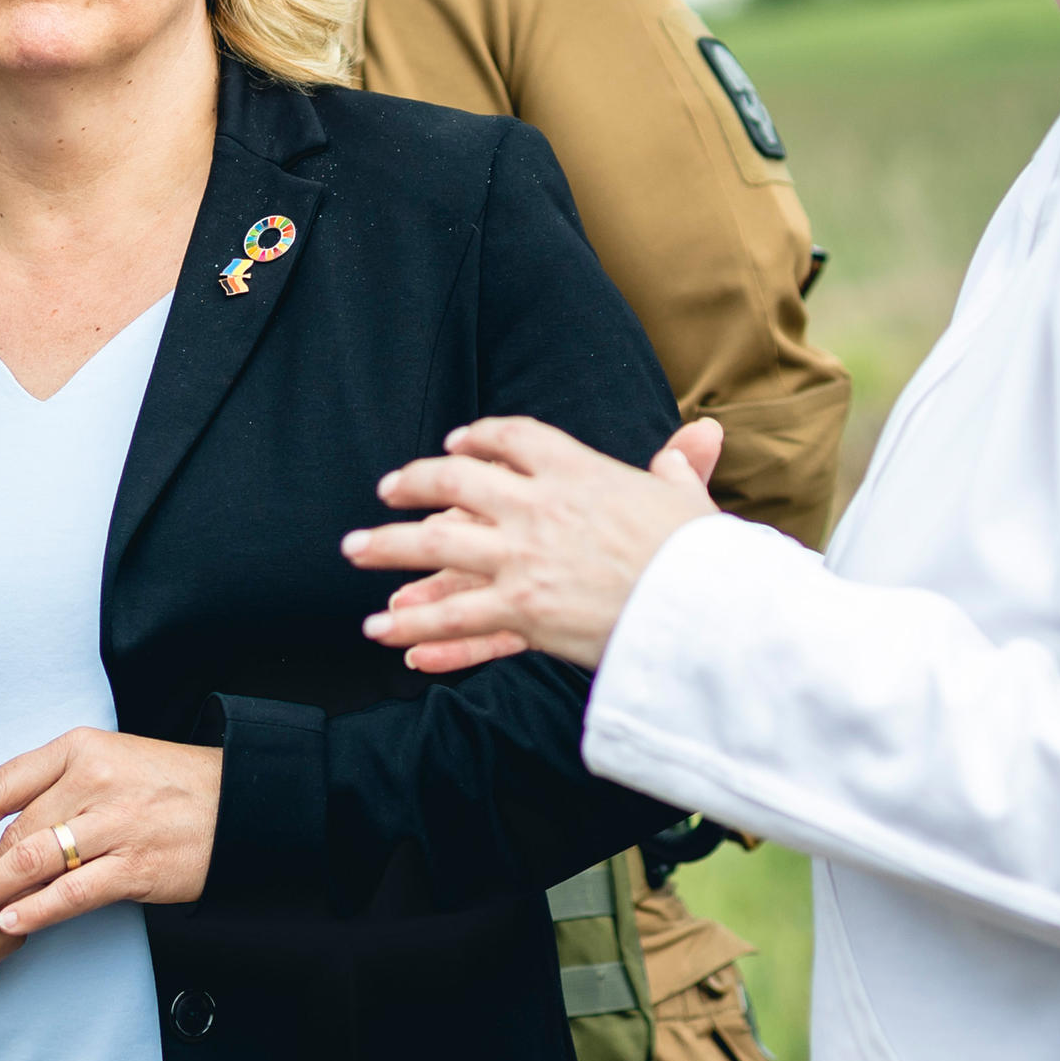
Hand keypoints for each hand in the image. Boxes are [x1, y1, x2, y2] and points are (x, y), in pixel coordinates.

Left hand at [0, 730, 223, 940]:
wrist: (239, 803)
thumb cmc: (164, 785)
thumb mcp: (106, 762)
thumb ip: (54, 788)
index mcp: (77, 749)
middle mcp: (93, 780)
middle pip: (13, 830)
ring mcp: (117, 823)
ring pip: (34, 861)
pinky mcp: (138, 864)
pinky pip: (73, 892)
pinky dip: (37, 910)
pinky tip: (13, 924)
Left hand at [343, 416, 726, 671]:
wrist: (705, 609)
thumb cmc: (702, 555)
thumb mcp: (687, 500)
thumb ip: (683, 467)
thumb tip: (705, 435)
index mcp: (578, 471)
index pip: (513, 438)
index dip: (478, 439)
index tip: (455, 445)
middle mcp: (539, 507)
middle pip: (455, 483)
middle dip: (414, 485)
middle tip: (387, 491)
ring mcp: (524, 560)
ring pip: (435, 549)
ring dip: (388, 548)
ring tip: (353, 550)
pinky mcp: (521, 610)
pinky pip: (453, 617)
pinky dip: (412, 623)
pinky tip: (379, 625)